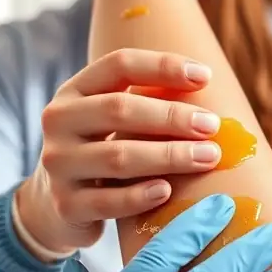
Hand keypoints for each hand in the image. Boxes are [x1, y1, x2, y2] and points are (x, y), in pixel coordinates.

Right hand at [18, 48, 223, 253]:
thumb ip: (147, 103)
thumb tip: (210, 88)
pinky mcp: (65, 204)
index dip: (163, 66)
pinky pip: (108, 200)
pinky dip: (141, 195)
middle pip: (119, 109)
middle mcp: (59, 121)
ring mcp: (58, 164)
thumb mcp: (112, 121)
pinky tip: (167, 190)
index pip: (118, 65)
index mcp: (74, 91)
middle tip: (212, 125)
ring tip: (207, 157)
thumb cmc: (103, 152)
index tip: (205, 76)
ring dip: (169, 156)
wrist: (59, 206)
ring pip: (118, 156)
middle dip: (172, 116)